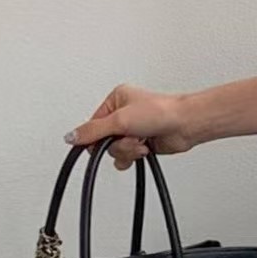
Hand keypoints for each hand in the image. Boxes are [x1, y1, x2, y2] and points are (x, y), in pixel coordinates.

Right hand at [64, 84, 196, 170]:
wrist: (185, 124)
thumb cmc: (161, 112)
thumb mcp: (120, 120)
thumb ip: (93, 131)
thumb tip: (71, 136)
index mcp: (116, 100)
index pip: (92, 125)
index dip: (95, 137)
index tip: (102, 141)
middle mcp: (123, 114)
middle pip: (103, 140)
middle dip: (116, 144)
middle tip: (128, 138)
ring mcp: (133, 130)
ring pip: (114, 150)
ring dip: (127, 150)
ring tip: (140, 142)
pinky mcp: (142, 143)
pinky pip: (126, 157)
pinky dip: (133, 156)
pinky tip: (144, 149)